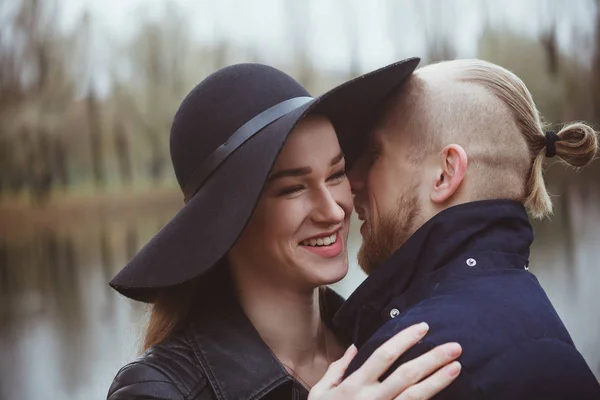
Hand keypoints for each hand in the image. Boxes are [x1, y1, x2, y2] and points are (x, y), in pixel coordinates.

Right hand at [308, 323, 460, 399]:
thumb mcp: (320, 392)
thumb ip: (337, 369)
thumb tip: (354, 348)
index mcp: (355, 384)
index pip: (384, 355)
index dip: (405, 339)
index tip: (423, 328)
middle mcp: (373, 399)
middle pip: (407, 374)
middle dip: (432, 358)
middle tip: (455, 346)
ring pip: (415, 396)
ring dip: (438, 381)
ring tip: (457, 367)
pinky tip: (446, 395)